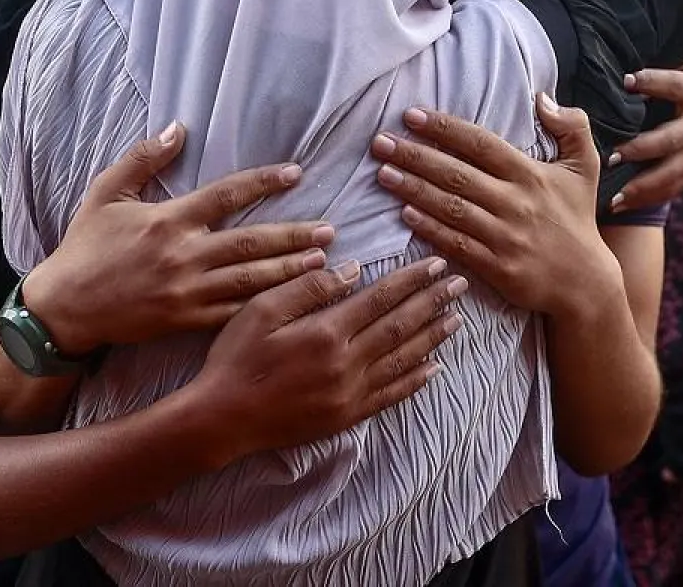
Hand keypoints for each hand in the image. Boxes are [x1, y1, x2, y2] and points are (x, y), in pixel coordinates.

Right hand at [23, 122, 335, 355]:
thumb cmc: (86, 246)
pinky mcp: (184, 321)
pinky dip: (266, 308)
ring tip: (324, 263)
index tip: (296, 174)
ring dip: (290, 271)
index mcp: (168, 220)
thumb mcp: (106, 193)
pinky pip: (233, 314)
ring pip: (250, 280)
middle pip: (251, 242)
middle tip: (330, 229)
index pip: (226, 194)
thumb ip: (142, 159)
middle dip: (294, 236)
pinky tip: (293, 303)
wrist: (64, 308)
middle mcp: (183, 255)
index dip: (264, 182)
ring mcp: (186, 292)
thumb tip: (178, 128)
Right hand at [194, 256, 466, 459]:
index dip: (412, 280)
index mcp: (327, 332)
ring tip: (457, 318)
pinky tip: (434, 367)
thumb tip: (352, 270)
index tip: (437, 264)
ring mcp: (350, 394)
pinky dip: (416, 380)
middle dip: (433, 302)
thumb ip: (308, 288)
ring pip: (403, 360)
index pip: (381, 299)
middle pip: (400, 327)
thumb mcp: (262, 309)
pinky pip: (392, 396)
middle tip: (460, 284)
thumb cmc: (236, 358)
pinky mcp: (347, 416)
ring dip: (433, 337)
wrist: (222, 418)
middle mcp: (347, 364)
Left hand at [371, 94, 620, 318]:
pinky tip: (405, 214)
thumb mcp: (585, 167)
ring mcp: (505, 236)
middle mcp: (515, 203)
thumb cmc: (578, 220)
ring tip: (382, 172)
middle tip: (380, 142)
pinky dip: (430, 228)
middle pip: (456, 174)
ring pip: (451, 207)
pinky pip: (457, 243)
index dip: (444, 128)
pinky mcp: (497, 268)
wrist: (587, 283)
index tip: (411, 116)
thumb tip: (543, 98)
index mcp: (530, 174)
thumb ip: (572, 127)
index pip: (480, 143)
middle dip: (415, 156)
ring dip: (413, 189)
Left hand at [608, 49, 682, 211]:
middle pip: (671, 139)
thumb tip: (619, 58)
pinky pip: (675, 187)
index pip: (675, 86)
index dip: (651, 83)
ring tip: (612, 196)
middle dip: (640, 149)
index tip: (625, 81)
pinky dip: (648, 198)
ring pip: (673, 172)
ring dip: (641, 185)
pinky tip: (621, 205)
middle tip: (609, 156)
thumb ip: (663, 61)